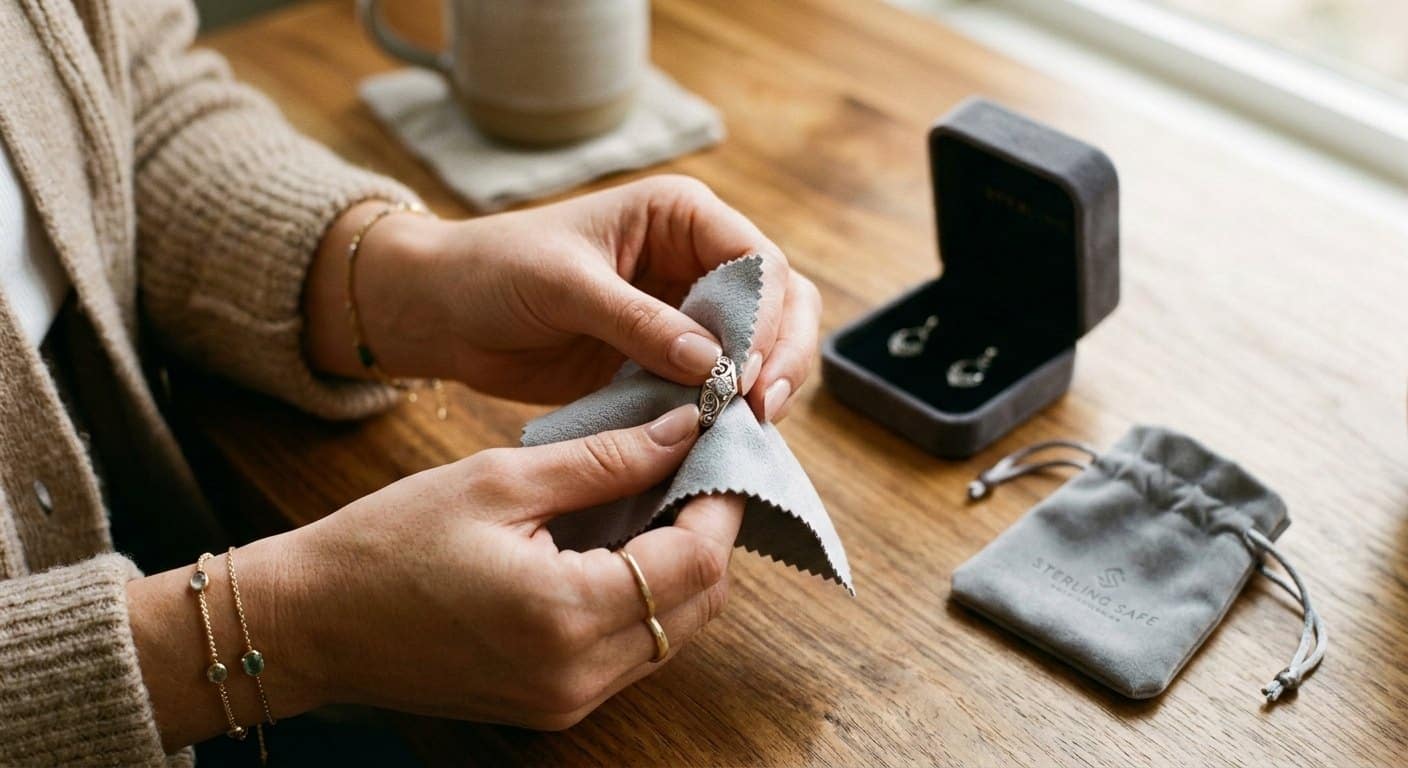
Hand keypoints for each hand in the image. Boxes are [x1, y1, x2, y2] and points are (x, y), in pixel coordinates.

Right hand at [282, 404, 739, 728]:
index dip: (720, 499)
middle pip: (698, 602)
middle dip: (708, 530)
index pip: (697, 561)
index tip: (718, 447)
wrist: (311, 621)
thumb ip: (605, 459)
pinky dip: (643, 597)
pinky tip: (620, 545)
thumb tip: (684, 428)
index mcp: (565, 614)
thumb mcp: (500, 480)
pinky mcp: (554, 705)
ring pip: (673, 631)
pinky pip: (633, 650)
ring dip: (680, 565)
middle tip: (691, 466)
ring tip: (656, 496)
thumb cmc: (389, 542)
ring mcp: (568, 701)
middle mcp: (579, 674)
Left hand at [306, 176, 822, 421]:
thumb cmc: (495, 270)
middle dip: (780, 355)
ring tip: (747, 428)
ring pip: (760, 347)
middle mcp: (695, 258)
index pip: (758, 261)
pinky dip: (725, 411)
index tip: (745, 373)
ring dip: (762, 386)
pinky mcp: (666, 361)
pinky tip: (719, 439)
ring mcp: (685, 312)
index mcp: (681, 216)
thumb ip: (639, 322)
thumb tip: (713, 364)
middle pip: (779, 303)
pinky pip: (716, 386)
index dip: (764, 317)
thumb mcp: (565, 286)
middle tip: (760, 409)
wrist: (444, 310)